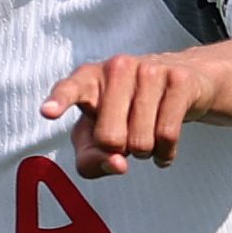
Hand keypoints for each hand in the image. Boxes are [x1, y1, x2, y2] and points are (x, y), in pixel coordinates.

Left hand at [41, 53, 212, 177]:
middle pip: (109, 138)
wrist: (183, 84)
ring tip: (147, 136)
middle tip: (126, 137)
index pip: (71, 89)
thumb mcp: (98, 138)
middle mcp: (117, 67)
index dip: (59, 101)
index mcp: (89, 78)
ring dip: (145, 152)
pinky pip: (167, 135)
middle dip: (120, 151)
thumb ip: (92, 160)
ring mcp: (149, 70)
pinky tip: (164, 148)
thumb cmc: (128, 112)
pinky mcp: (179, 80)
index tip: (48, 112)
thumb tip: (117, 164)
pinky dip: (165, 153)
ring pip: (141, 141)